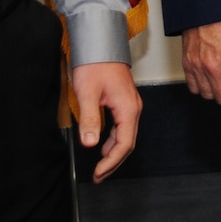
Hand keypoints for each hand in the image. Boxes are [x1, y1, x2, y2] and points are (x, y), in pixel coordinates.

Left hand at [70, 61, 140, 182]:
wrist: (101, 44)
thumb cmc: (95, 64)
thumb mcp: (87, 93)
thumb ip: (90, 119)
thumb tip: (90, 143)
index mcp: (128, 108)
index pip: (124, 144)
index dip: (111, 162)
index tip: (98, 173)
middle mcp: (133, 109)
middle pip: (128, 143)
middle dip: (114, 162)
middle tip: (99, 176)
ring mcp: (130, 105)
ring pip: (126, 136)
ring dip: (114, 153)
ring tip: (100, 166)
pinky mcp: (124, 103)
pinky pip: (123, 127)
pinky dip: (114, 141)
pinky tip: (103, 146)